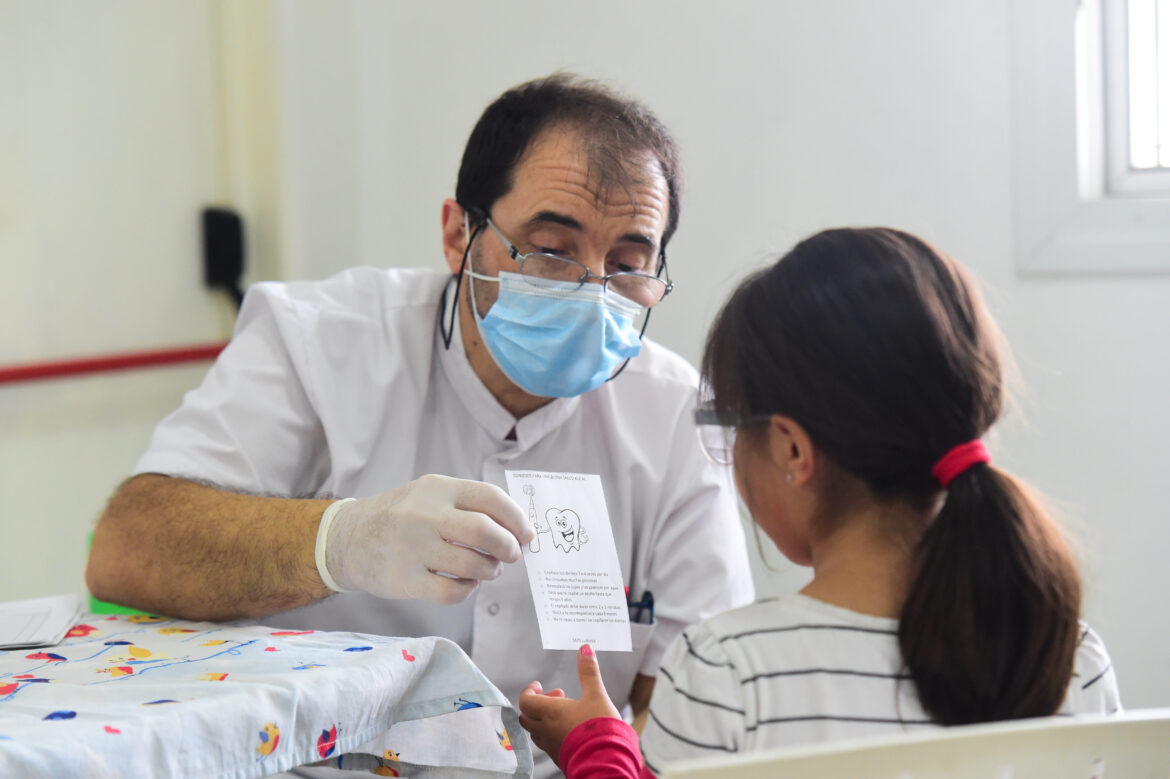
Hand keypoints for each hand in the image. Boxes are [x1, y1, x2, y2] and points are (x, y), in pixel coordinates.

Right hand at [325, 474, 533, 603]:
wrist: (347, 539)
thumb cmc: (400, 517)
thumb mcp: (429, 496)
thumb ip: (467, 507)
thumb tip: (517, 530)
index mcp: (437, 488)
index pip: (490, 498)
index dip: (517, 519)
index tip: (527, 535)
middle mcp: (425, 515)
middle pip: (485, 531)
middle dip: (508, 547)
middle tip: (512, 555)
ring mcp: (413, 548)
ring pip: (472, 564)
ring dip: (490, 570)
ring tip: (488, 570)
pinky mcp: (405, 579)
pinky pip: (452, 591)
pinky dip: (467, 590)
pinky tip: (465, 584)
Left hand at [518, 644, 621, 765]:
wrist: (607, 760)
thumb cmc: (600, 727)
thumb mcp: (597, 695)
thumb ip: (589, 672)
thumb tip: (584, 648)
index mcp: (550, 712)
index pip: (525, 701)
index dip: (529, 691)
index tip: (539, 685)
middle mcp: (545, 730)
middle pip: (526, 716)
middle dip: (536, 704)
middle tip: (556, 697)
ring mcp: (550, 746)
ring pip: (535, 731)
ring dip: (543, 719)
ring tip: (564, 712)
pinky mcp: (558, 758)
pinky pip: (546, 744)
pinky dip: (550, 733)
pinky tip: (569, 729)